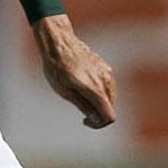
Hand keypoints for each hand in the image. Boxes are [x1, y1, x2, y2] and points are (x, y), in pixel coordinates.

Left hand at [33, 14, 115, 129]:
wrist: (59, 43)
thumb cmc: (57, 67)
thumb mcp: (65, 91)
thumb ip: (83, 105)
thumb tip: (96, 118)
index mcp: (95, 89)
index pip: (109, 116)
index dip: (99, 124)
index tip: (85, 120)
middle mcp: (105, 81)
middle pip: (110, 108)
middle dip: (99, 115)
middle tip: (83, 114)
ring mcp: (107, 73)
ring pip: (110, 98)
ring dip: (99, 104)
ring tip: (81, 99)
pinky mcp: (105, 68)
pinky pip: (107, 87)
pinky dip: (100, 93)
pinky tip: (84, 88)